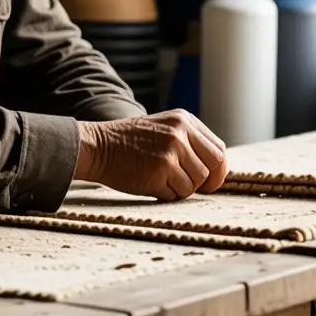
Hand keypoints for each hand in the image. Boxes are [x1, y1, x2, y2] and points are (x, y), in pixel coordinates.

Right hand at [73, 109, 227, 200]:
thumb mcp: (163, 128)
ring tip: (162, 180)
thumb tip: (215, 170)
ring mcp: (170, 153)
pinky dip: (166, 195)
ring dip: (181, 189)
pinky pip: (176, 194)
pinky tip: (151, 184)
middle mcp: (180, 134)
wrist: (97, 146)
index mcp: (184, 120)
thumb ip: (189, 141)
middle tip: (191, 187)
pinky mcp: (159, 172)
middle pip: (212, 168)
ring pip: (194, 184)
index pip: (218, 150)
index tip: (209, 180)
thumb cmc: (130, 142)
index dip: (217, 169)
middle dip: (205, 182)